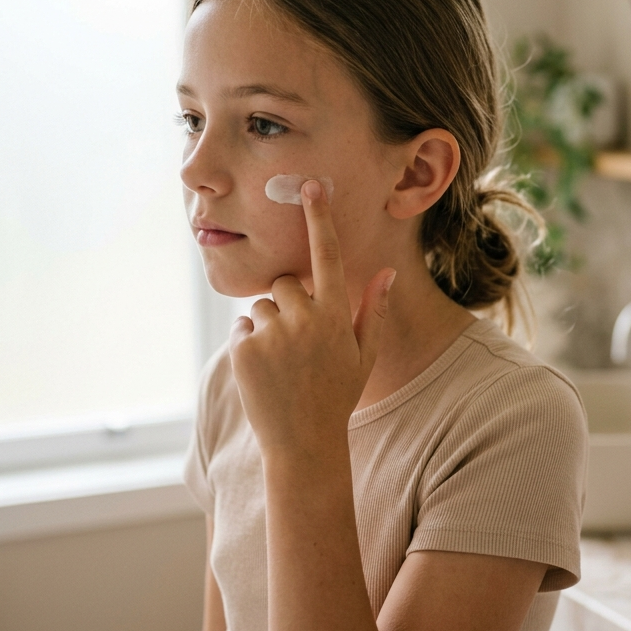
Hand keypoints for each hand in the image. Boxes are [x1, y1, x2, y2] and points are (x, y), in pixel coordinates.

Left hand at [228, 178, 395, 454]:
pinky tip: (266, 372)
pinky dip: (251, 344)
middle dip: (290, 304)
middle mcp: (305, 318)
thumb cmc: (338, 396)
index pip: (327, 255)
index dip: (319, 218)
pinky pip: (243, 328)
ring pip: (262, 306)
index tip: (310, 187)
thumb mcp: (363, 355)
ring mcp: (273, 333)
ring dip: (269, 326)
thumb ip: (372, 310)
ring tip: (284, 363)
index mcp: (336, 315)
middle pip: (286, 284)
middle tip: (300, 343)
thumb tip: (386, 272)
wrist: (303, 443)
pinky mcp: (244, 349)